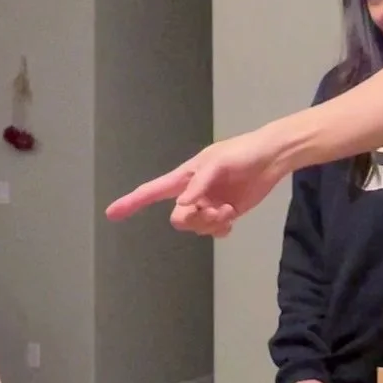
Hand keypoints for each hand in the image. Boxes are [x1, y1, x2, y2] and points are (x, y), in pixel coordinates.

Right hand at [105, 130, 288, 236]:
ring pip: (197, 227)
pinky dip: (220, 229)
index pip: (152, 191)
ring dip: (211, 223)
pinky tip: (230, 219)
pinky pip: (213, 231)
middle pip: (178, 218)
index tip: (111, 214)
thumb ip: (200, 184)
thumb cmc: (242, 152)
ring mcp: (209, 204)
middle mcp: (193, 193)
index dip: (131, 202)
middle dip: (194, 219)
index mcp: (185, 177)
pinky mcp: (226, 213)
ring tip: (228, 210)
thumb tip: (183, 204)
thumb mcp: (219, 163)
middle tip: (215, 211)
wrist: (271, 158)